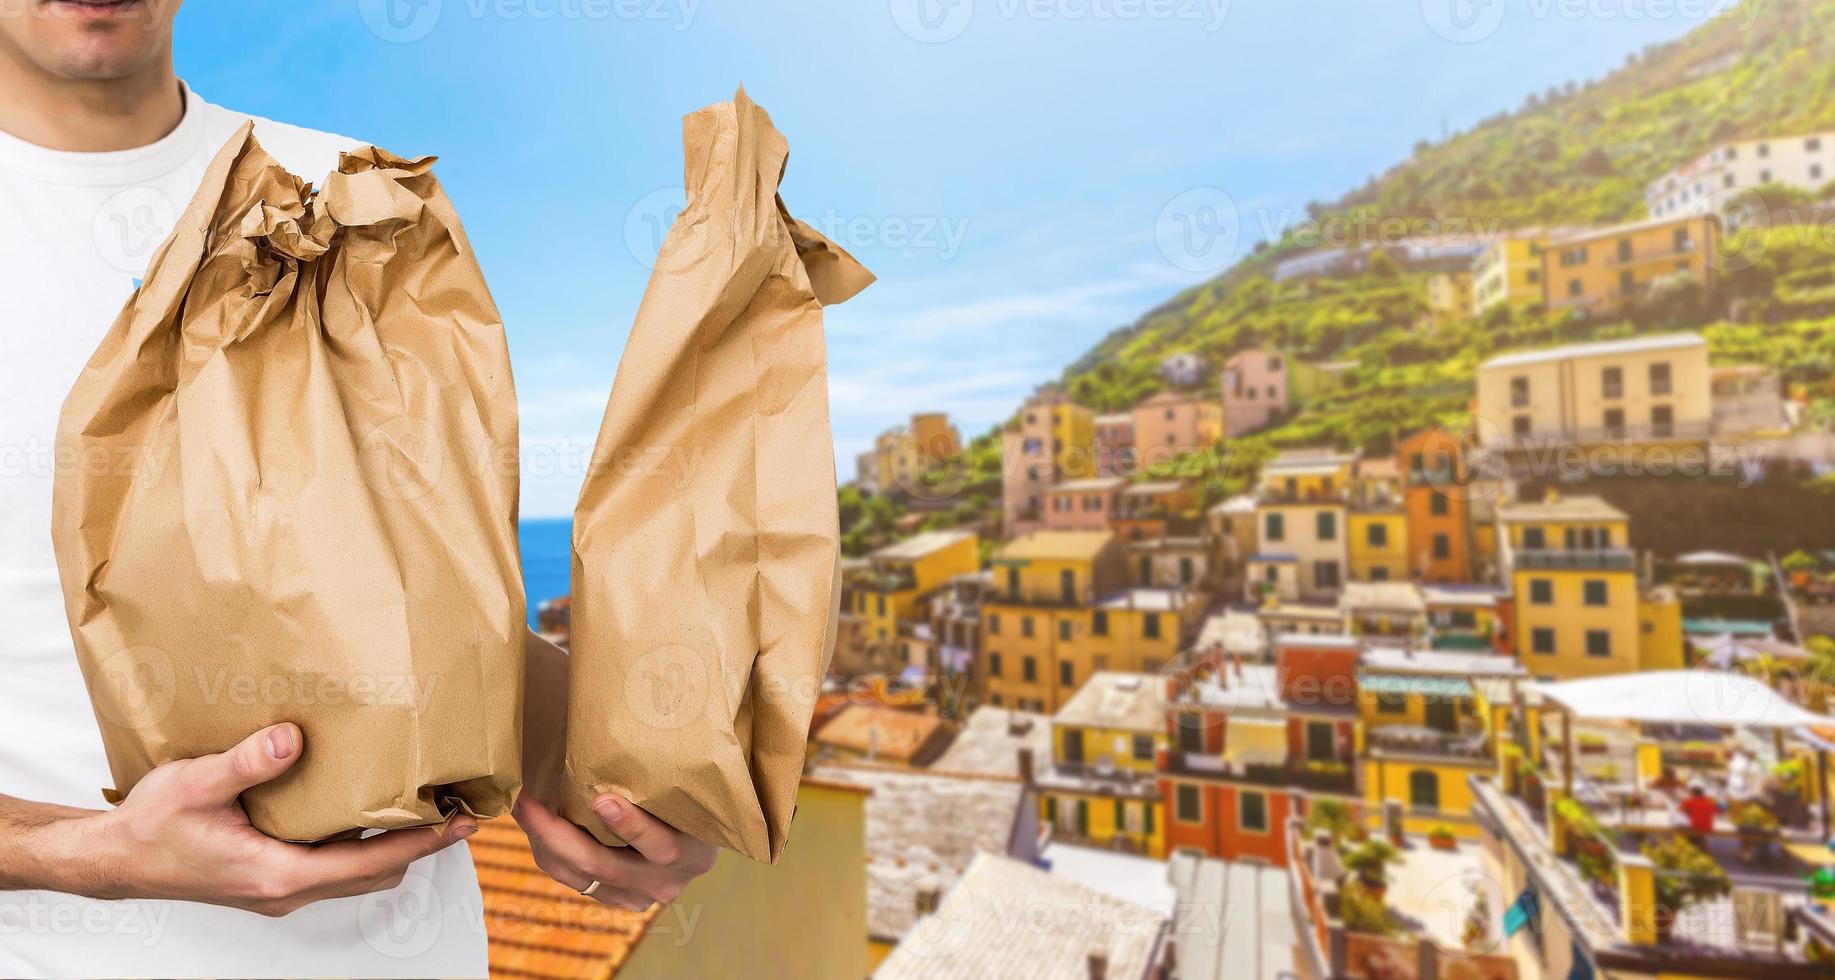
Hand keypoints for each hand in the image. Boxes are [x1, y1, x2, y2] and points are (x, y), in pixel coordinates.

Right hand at [69, 723, 476, 916]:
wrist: (115, 859)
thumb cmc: (150, 828)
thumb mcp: (195, 785)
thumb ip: (247, 763)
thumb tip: (293, 738)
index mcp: (279, 874)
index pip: (372, 861)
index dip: (422, 843)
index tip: (461, 823)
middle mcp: (287, 890)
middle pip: (376, 872)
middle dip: (421, 845)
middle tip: (458, 809)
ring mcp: (280, 888)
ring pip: (357, 873)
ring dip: (393, 846)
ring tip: (423, 806)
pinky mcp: (271, 878)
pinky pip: (333, 866)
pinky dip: (361, 844)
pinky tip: (366, 809)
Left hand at [513, 793, 715, 910]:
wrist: (697, 836)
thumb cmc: (689, 798)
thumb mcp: (688, 790)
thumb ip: (664, 778)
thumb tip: (621, 735)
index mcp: (692, 854)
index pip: (661, 845)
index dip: (631, 826)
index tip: (602, 799)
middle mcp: (665, 882)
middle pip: (604, 866)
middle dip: (558, 834)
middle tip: (529, 800)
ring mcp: (639, 896)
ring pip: (580, 877)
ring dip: (544, 842)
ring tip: (522, 806)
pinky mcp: (617, 899)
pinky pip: (574, 880)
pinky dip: (551, 854)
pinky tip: (536, 827)